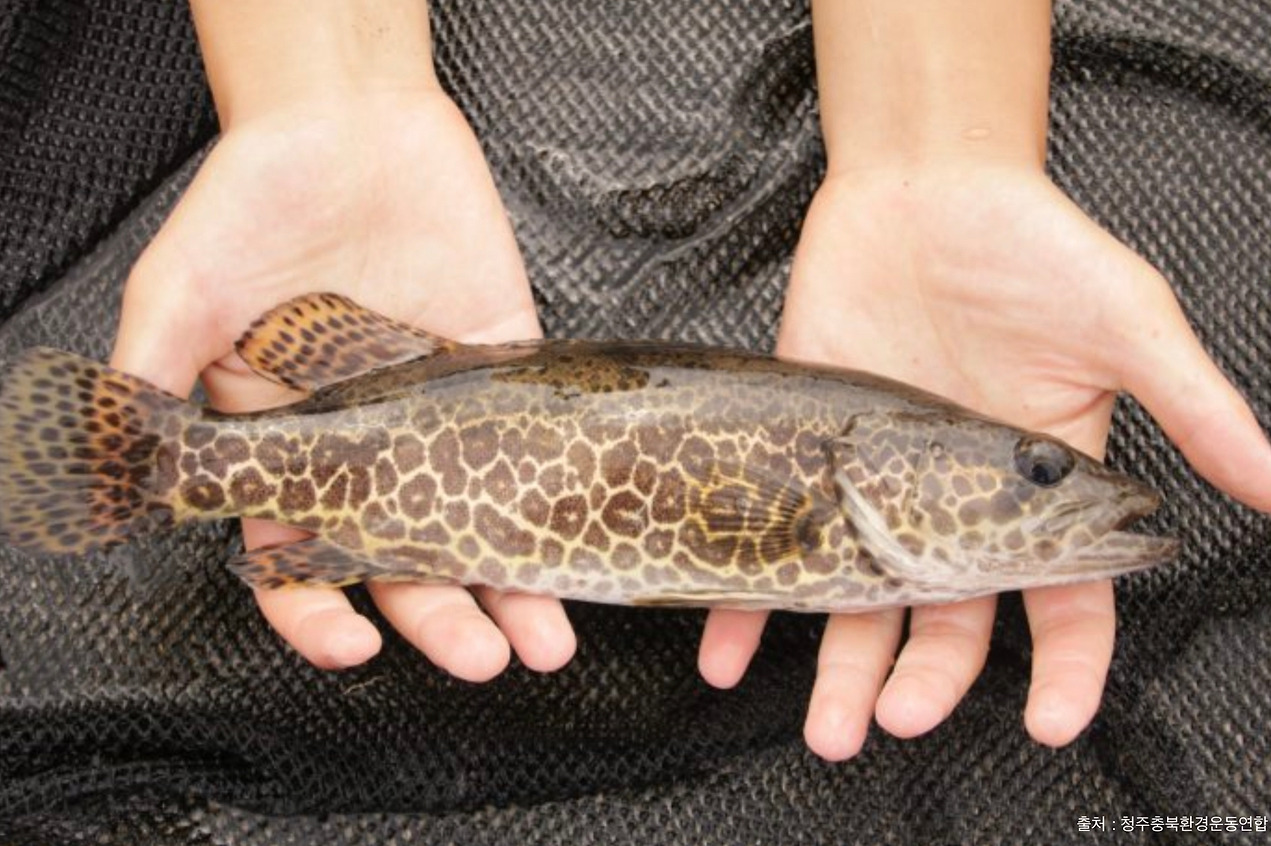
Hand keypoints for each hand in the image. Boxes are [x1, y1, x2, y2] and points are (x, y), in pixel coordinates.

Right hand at [110, 88, 576, 678]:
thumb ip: (158, 376)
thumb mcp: (185, 290)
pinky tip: (583, 536)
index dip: (318, 610)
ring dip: (515, 584)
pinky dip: (558, 492)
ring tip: (548, 640)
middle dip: (442, 616)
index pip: (299, 556)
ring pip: (481, 520)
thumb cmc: (253, 201)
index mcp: (287, 447)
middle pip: (406, 557)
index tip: (353, 644)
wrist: (347, 122)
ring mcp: (440, 413)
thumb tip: (125, 471)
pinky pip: (535, 442)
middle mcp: (368, 445)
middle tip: (483, 657)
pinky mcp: (500, 368)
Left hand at [698, 164, 1270, 758]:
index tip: (1053, 723)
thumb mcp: (1125, 323)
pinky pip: (775, 537)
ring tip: (823, 727)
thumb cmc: (1032, 246)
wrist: (921, 186)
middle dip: (927, 679)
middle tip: (895, 721)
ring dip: (838, 668)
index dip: (1064, 667)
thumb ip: (1193, 409)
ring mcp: (873, 483)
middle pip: (946, 619)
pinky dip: (747, 599)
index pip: (1062, 600)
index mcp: (1037, 490)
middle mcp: (952, 502)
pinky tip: (723, 649)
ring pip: (858, 598)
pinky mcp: (807, 453)